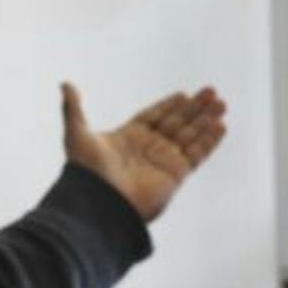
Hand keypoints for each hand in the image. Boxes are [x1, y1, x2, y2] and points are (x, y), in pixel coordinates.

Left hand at [61, 83, 226, 222]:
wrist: (99, 204)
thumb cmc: (86, 172)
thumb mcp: (77, 134)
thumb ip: (74, 108)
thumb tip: (65, 84)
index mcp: (128, 137)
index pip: (154, 116)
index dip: (169, 105)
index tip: (184, 94)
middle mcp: (148, 149)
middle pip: (176, 123)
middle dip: (194, 108)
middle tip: (211, 91)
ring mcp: (163, 161)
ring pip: (190, 136)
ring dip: (206, 120)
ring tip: (221, 104)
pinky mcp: (176, 175)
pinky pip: (197, 154)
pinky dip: (209, 141)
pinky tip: (221, 126)